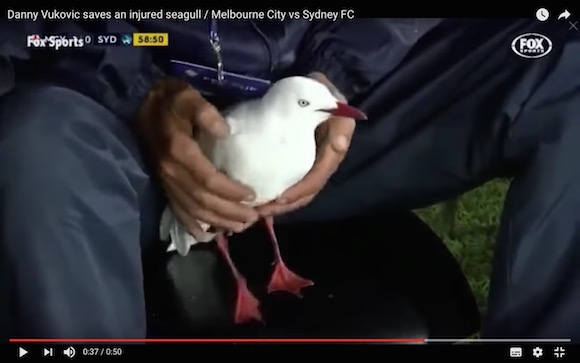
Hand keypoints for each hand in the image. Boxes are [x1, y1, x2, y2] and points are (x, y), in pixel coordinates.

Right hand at [134, 78, 258, 238]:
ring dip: (217, 222)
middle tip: (252, 218)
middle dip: (229, 212)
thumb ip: (205, 112)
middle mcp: (171, 172)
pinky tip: (206, 236)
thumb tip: (225, 131)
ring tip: (239, 227)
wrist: (139, 105)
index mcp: (180, 152)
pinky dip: (192, 226)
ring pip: (192, 210)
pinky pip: (177, 211)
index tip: (252, 196)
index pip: (209, 181)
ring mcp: (165, 182)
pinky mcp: (163, 186)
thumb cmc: (170, 100)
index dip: (231, 192)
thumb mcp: (188, 97)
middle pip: (203, 201)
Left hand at [256, 72, 355, 215]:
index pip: (320, 174)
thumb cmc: (315, 88)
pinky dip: (276, 195)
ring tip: (257, 212)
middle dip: (287, 204)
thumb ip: (333, 112)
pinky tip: (258, 201)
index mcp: (335, 145)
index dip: (302, 189)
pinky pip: (290, 182)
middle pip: (308, 190)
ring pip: (300, 191)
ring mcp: (312, 162)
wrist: (307, 87)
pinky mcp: (298, 162)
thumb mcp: (324, 92)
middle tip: (262, 212)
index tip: (281, 199)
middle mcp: (326, 158)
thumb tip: (339, 145)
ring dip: (280, 205)